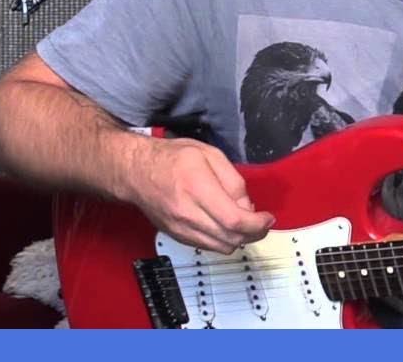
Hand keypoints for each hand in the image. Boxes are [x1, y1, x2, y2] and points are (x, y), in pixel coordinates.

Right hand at [122, 137, 274, 253]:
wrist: (135, 172)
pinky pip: (207, 247)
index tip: (267, 218)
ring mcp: (180, 228)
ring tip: (244, 223)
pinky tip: (225, 226)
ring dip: (239, 239)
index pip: (234, 220)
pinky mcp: (177, 236)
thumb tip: (247, 206)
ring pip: (220, 247)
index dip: (257, 224)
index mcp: (197, 187)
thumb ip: (233, 181)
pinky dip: (222, 240)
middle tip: (261, 222)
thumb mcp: (209, 154)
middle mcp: (187, 213)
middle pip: (230, 238)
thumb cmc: (170, 158)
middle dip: (253, 233)